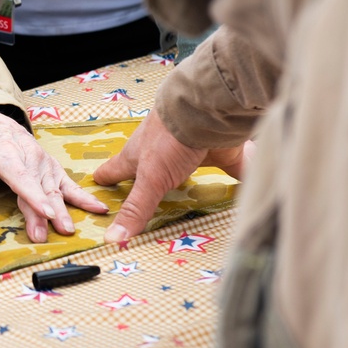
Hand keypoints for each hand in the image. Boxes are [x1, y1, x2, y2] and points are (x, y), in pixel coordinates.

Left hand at [0, 111, 108, 241]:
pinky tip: (98, 209)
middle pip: (38, 187)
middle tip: (50, 235)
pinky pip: (68, 183)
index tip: (46, 213)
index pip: (20, 176)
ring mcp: (42, 161)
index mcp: (2, 153)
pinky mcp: (50, 166)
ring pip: (53, 188)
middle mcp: (27, 156)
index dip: (33, 196)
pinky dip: (83, 196)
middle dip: (46, 212)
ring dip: (62, 210)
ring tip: (69, 229)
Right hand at [92, 110, 253, 242]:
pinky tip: (249, 188)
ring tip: (189, 185)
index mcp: (137, 157)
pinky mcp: (217, 148)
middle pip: (148, 165)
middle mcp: (160, 151)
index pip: (114, 169)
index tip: (98, 181)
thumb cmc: (168, 140)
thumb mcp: (149, 179)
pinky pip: (231, 166)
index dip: (106, 177)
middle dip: (143, 175)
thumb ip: (136, 209)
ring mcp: (188, 147)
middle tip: (140, 185)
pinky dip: (238, 175)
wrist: (204, 109)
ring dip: (185, 173)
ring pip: (185, 163)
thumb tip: (113, 239)